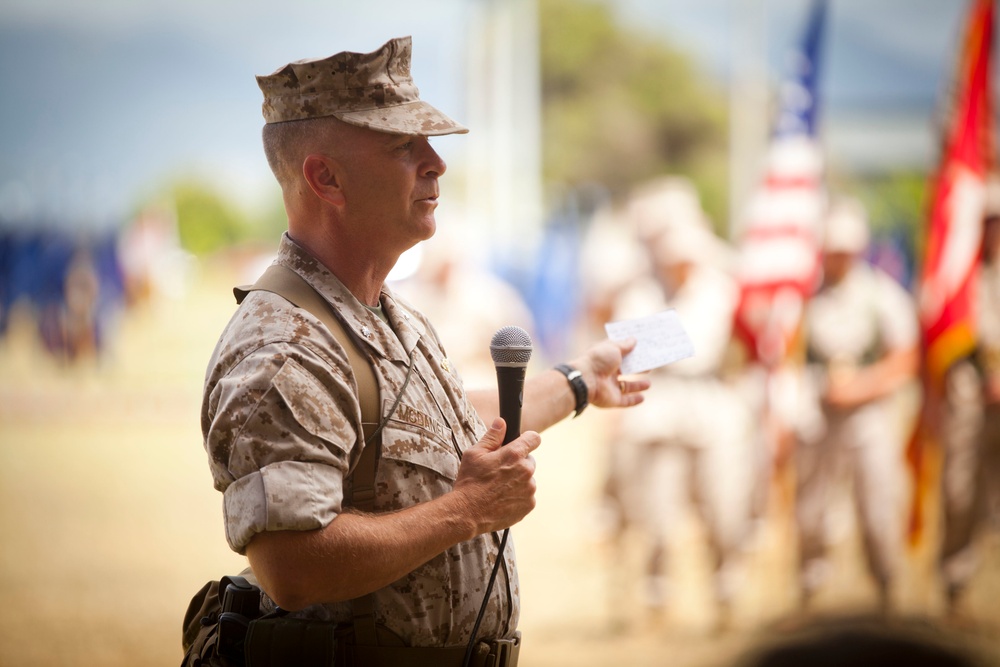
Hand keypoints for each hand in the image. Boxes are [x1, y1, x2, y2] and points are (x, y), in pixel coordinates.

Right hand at [452, 418, 541, 535]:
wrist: (468, 513)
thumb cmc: (470, 482)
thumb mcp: (474, 454)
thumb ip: (492, 436)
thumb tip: (501, 422)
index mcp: (514, 455)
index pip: (534, 438)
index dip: (528, 439)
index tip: (522, 442)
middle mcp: (526, 471)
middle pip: (529, 460)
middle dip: (518, 463)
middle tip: (500, 471)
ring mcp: (529, 489)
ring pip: (528, 479)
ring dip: (518, 481)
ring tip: (498, 488)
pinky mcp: (529, 505)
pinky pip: (527, 496)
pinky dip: (518, 496)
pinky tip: (502, 499)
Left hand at [570, 338, 649, 408]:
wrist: (587, 380)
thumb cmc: (598, 360)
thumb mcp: (613, 347)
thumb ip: (625, 345)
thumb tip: (633, 339)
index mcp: (606, 359)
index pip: (620, 355)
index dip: (631, 353)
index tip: (643, 350)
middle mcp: (608, 373)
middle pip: (625, 371)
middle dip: (637, 369)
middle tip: (649, 366)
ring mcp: (610, 387)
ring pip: (626, 387)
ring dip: (637, 386)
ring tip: (648, 383)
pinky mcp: (613, 400)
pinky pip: (625, 401)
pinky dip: (634, 400)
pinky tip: (643, 397)